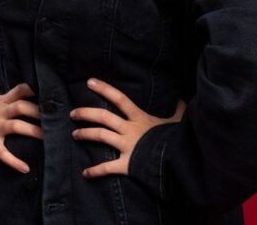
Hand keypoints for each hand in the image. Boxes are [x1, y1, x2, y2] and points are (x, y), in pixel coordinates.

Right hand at [0, 78, 43, 173]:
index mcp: (1, 102)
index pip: (19, 91)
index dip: (33, 89)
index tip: (48, 90)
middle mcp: (0, 113)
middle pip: (21, 107)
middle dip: (38, 111)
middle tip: (55, 117)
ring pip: (17, 127)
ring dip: (33, 131)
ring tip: (49, 138)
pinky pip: (4, 154)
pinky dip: (14, 162)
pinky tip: (26, 169)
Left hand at [70, 77, 186, 178]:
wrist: (178, 159)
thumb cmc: (177, 139)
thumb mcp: (179, 121)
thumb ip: (178, 110)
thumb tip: (183, 100)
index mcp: (140, 118)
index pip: (119, 99)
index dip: (104, 89)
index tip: (89, 81)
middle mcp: (130, 129)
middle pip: (103, 117)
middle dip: (86, 113)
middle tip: (73, 113)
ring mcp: (127, 146)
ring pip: (101, 136)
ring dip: (85, 134)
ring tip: (74, 134)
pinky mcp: (127, 165)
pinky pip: (107, 168)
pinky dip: (95, 171)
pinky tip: (85, 173)